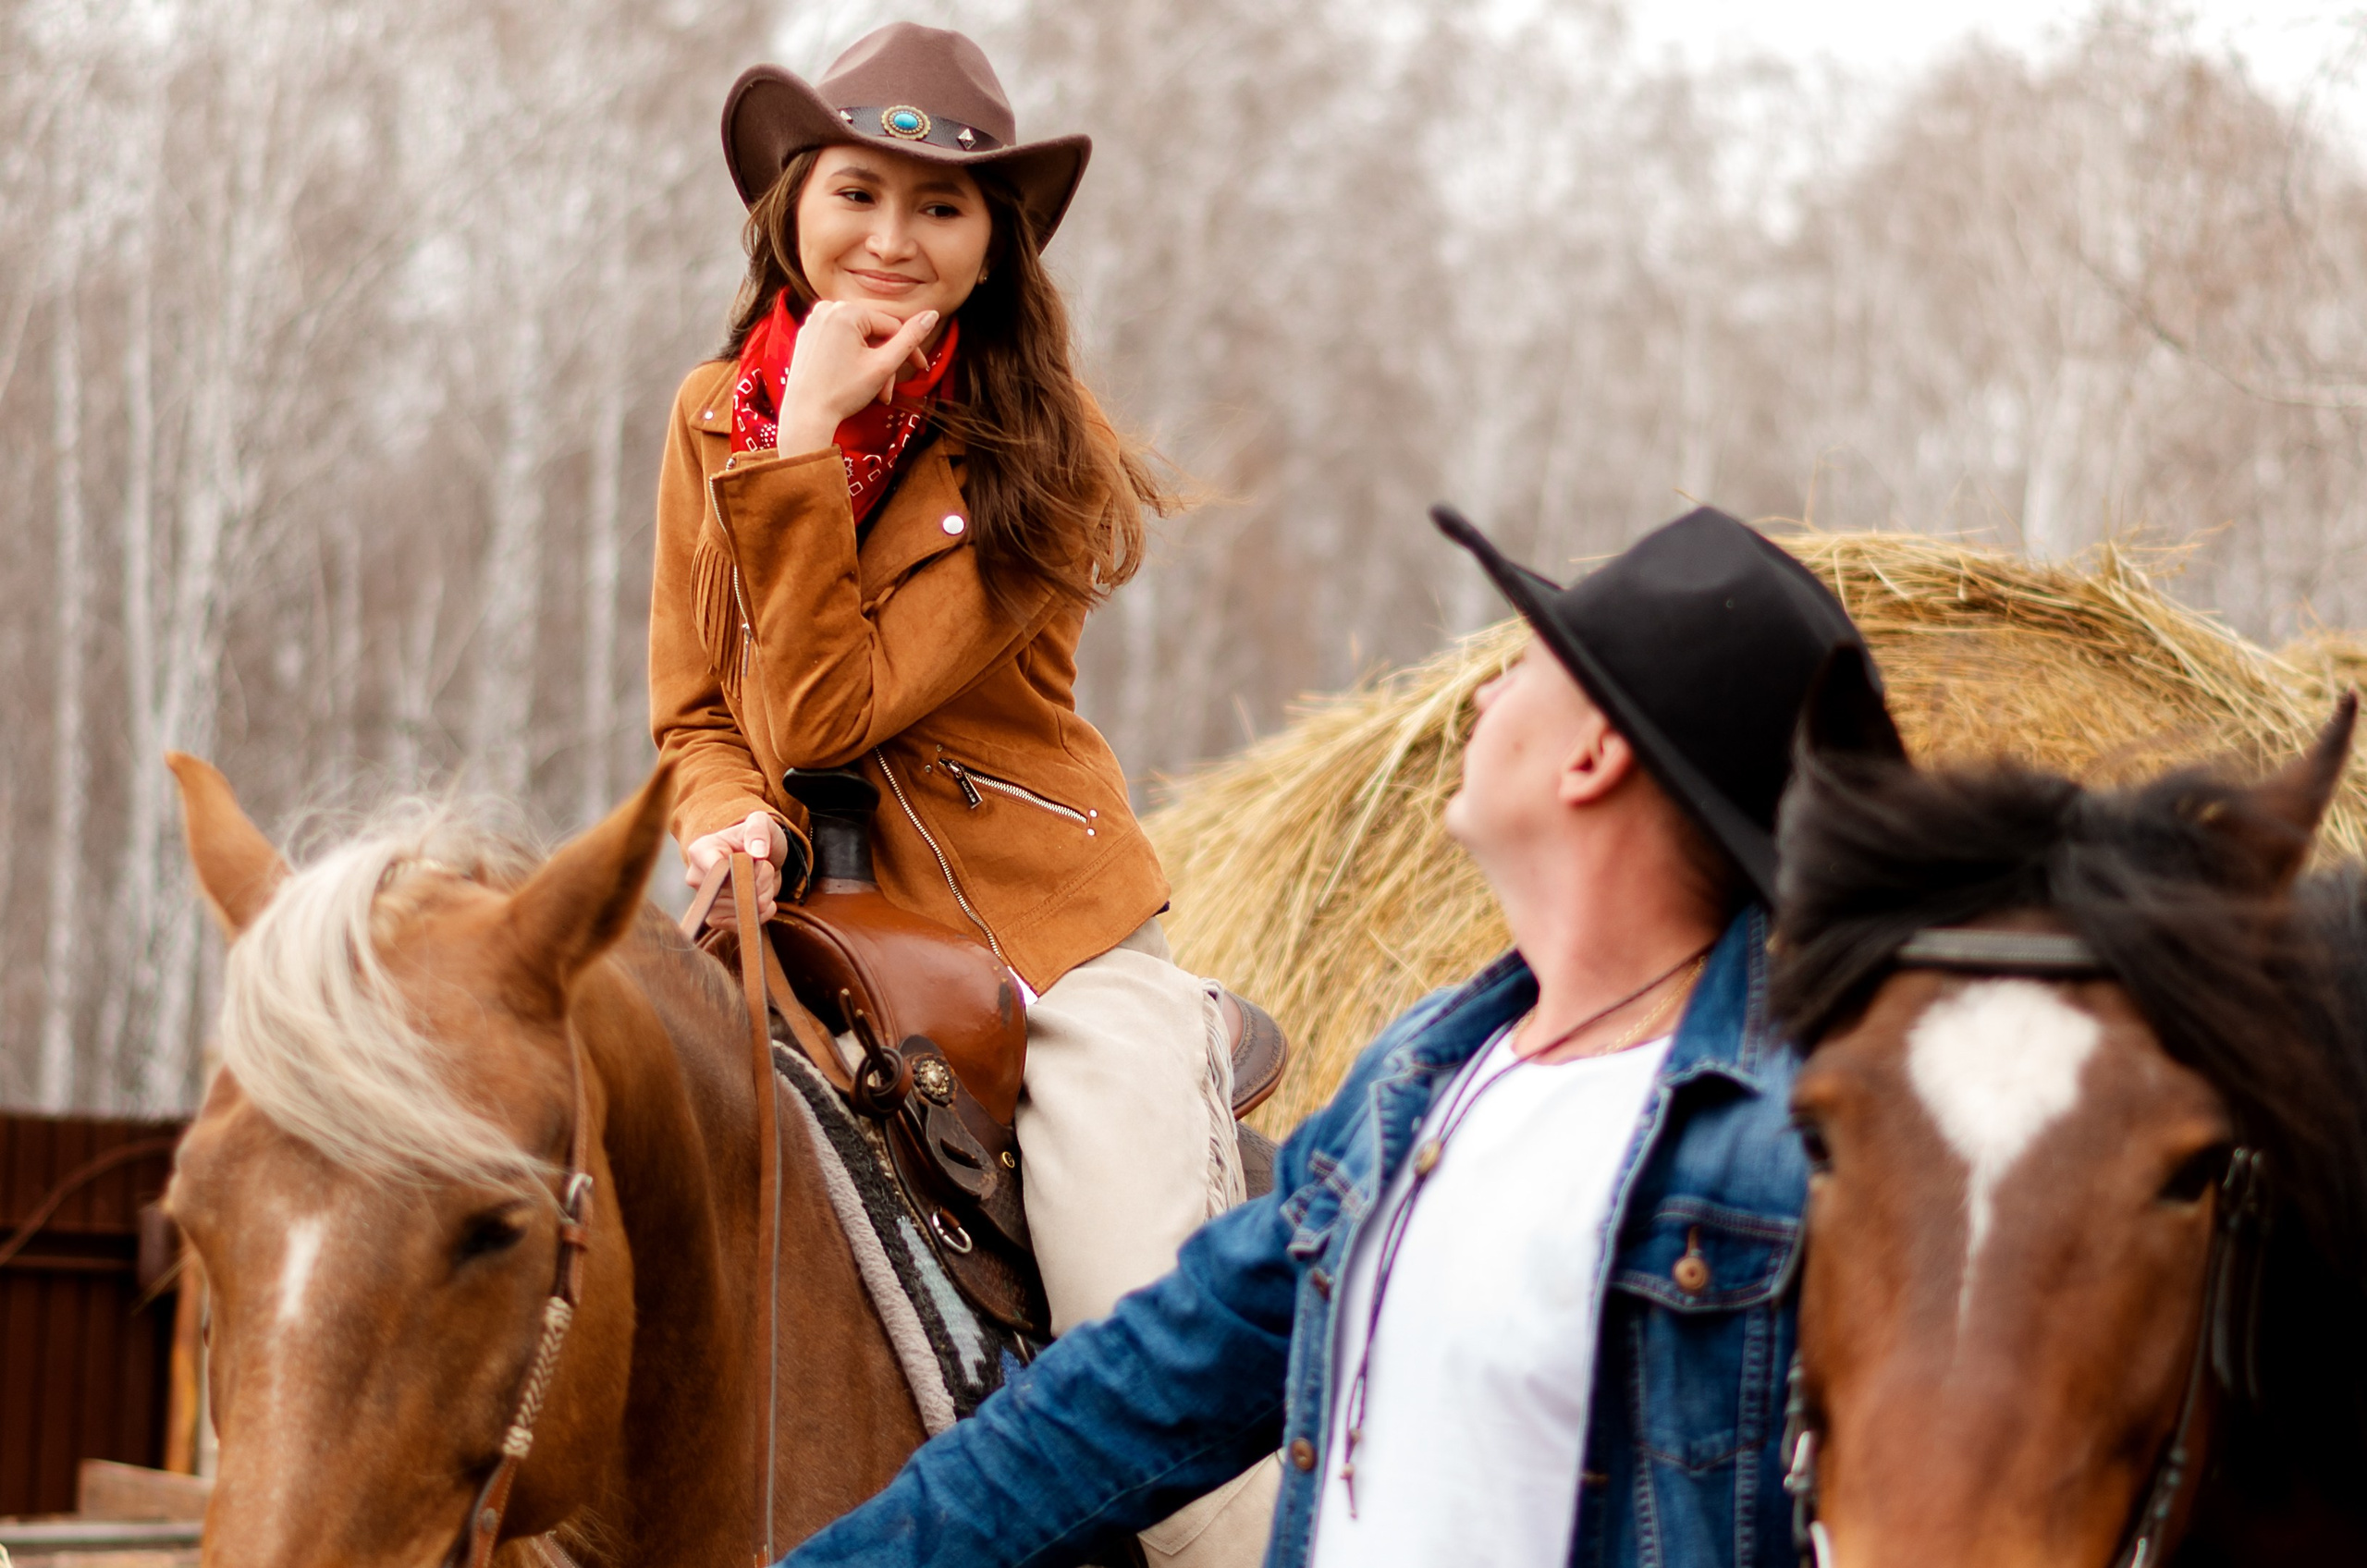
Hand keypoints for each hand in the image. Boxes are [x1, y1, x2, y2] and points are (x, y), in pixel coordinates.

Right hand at [683, 810, 787, 929]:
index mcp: (701, 850)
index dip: (743, 870)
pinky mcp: (716, 919)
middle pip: (736, 890)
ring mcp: (705, 900)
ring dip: (763, 896)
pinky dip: (761, 913)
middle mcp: (696, 877)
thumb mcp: (761, 823)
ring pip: (743, 907)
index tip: (758, 861)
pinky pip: (742, 923)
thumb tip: (757, 852)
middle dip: (761, 881)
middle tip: (765, 867)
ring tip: (761, 880)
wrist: (759, 858)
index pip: (717, 868)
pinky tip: (763, 898)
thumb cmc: (756, 838)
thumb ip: (759, 831)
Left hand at [776, 302, 937, 454]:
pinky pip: (839, 341)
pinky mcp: (807, 335)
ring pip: (857, 338)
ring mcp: (814, 321)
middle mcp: (827, 309)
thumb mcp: (883, 365)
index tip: (920, 369)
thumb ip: (910, 338)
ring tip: (873, 392)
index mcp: (846, 311)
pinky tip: (853, 381)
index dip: (909, 350)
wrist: (805, 416)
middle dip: (885, 362)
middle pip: (873, 333)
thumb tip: (933, 314)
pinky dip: (851, 359)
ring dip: (871, 363)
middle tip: (888, 392)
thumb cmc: (842, 392)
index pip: (891, 326)